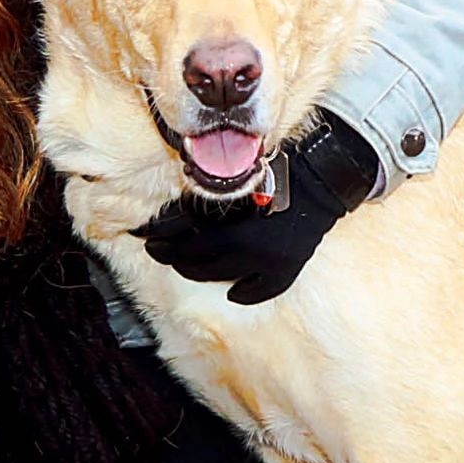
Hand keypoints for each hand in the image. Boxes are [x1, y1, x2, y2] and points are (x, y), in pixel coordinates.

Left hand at [134, 112, 381, 304]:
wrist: (320, 179)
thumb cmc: (278, 169)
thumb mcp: (234, 180)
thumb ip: (205, 198)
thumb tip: (172, 213)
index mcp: (225, 224)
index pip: (178, 235)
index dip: (156, 234)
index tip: (143, 234)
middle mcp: (241, 251)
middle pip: (191, 261)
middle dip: (169, 255)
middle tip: (156, 250)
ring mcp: (262, 264)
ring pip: (217, 277)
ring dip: (196, 272)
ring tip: (184, 265)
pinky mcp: (283, 271)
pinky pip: (257, 291)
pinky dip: (243, 293)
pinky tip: (233, 292)